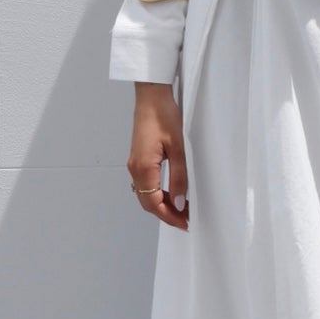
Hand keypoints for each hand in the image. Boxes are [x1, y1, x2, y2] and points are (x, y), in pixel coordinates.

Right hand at [127, 82, 188, 228]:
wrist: (151, 95)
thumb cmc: (163, 115)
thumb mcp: (178, 148)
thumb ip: (179, 177)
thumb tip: (179, 203)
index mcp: (143, 168)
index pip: (154, 203)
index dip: (169, 216)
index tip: (185, 223)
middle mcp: (134, 168)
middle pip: (147, 202)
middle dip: (166, 214)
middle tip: (185, 220)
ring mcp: (134, 164)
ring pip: (145, 194)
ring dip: (161, 205)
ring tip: (181, 209)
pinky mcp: (137, 158)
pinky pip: (145, 184)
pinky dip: (157, 194)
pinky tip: (171, 193)